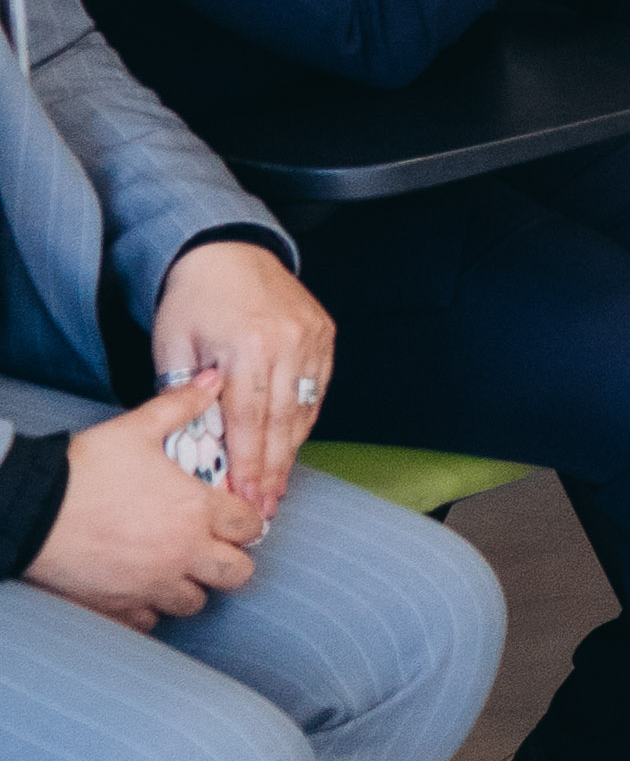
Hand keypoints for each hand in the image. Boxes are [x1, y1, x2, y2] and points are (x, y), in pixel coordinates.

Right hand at [27, 375, 256, 626]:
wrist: (29, 508)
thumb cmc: (85, 467)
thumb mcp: (136, 428)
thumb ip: (180, 406)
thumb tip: (212, 380)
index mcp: (196, 511)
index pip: (252, 526)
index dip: (247, 520)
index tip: (232, 516)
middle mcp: (182, 553)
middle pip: (237, 574)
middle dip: (231, 561)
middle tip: (212, 547)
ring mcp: (150, 586)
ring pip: (194, 602)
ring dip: (191, 586)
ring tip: (174, 566)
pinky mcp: (118, 608)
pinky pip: (150, 620)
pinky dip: (149, 608)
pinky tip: (139, 586)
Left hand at [147, 242, 331, 525]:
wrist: (229, 252)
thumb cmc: (194, 300)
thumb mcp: (173, 346)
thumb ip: (184, 396)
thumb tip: (197, 445)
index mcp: (248, 345)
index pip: (249, 420)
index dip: (248, 465)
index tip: (244, 499)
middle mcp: (288, 342)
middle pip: (282, 421)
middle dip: (272, 469)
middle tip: (264, 508)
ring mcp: (312, 338)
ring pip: (305, 409)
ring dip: (290, 451)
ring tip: (277, 487)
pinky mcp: (325, 336)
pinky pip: (317, 390)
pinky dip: (303, 421)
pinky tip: (290, 446)